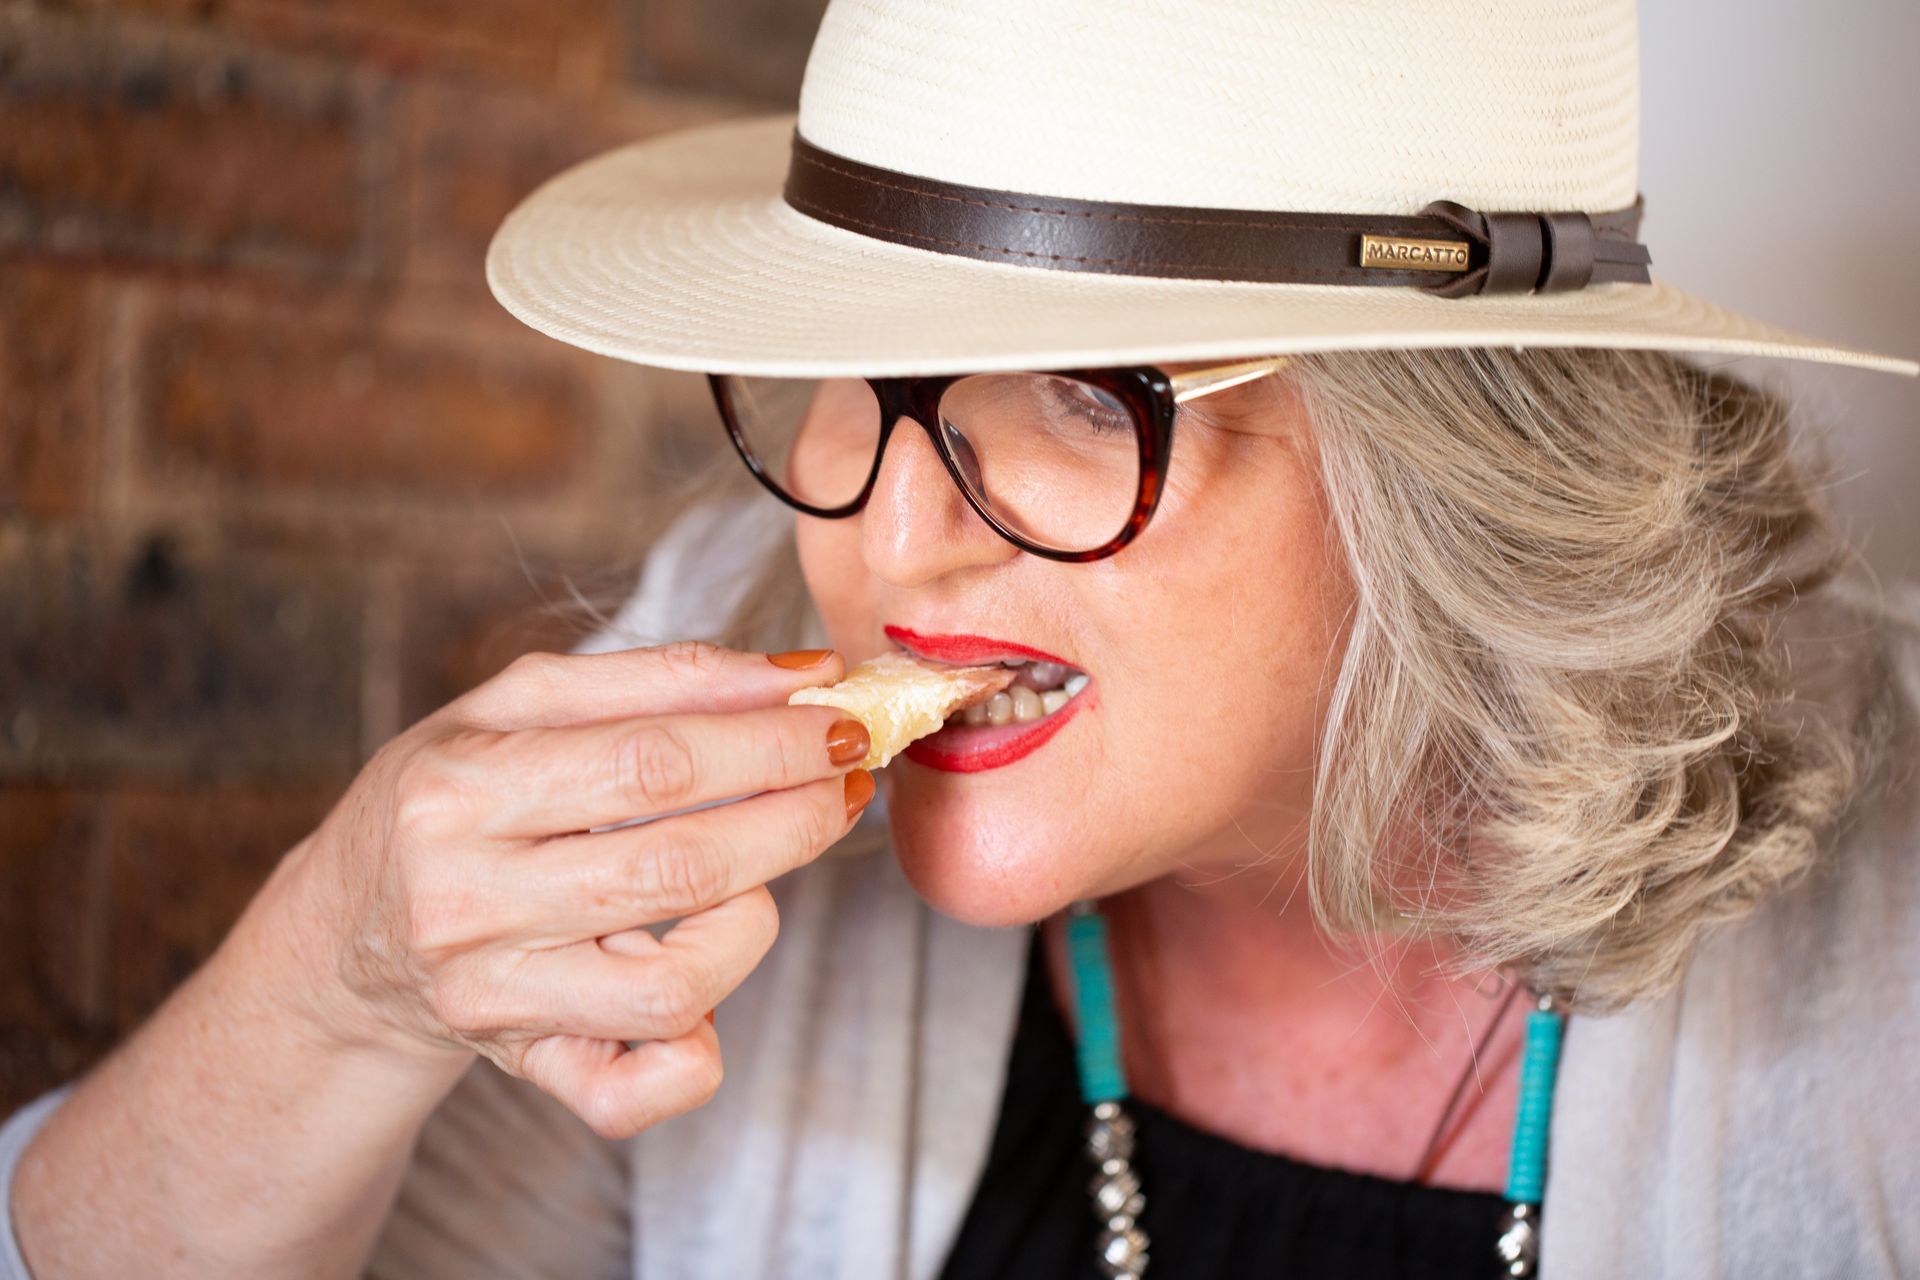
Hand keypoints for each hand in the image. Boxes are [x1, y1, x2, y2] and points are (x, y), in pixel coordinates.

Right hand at [265, 641, 869, 1138]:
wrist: (347, 937)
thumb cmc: (452, 797)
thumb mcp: (518, 707)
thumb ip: (659, 677)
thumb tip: (800, 676)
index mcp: (460, 791)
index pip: (652, 762)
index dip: (768, 743)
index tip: (839, 720)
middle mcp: (466, 902)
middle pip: (678, 868)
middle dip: (793, 816)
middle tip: (848, 778)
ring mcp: (495, 999)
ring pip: (674, 986)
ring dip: (756, 919)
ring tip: (760, 869)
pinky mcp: (526, 1068)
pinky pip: (637, 1090)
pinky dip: (697, 1053)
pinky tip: (711, 981)